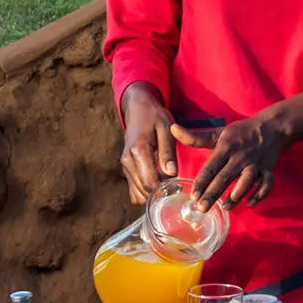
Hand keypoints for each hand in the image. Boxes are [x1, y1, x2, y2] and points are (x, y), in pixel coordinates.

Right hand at [119, 83, 178, 203]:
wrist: (138, 109)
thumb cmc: (155, 117)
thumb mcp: (166, 129)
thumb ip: (168, 152)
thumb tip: (171, 173)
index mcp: (138, 150)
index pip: (150, 181)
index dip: (165, 189)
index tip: (178, 185)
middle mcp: (128, 160)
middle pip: (144, 190)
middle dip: (160, 193)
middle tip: (175, 185)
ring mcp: (125, 166)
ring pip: (137, 193)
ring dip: (153, 194)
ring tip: (167, 184)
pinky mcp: (126, 169)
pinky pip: (134, 190)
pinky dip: (145, 192)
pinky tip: (157, 183)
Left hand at [171, 109, 288, 208]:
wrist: (273, 126)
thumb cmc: (241, 132)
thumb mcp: (219, 133)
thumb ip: (195, 137)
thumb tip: (172, 129)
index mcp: (226, 148)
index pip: (211, 167)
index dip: (201, 182)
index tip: (193, 196)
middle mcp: (240, 157)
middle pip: (225, 178)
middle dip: (213, 194)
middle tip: (202, 208)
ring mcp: (256, 164)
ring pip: (247, 181)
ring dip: (237, 195)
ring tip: (225, 207)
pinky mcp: (269, 170)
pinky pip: (267, 184)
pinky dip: (260, 194)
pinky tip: (250, 203)